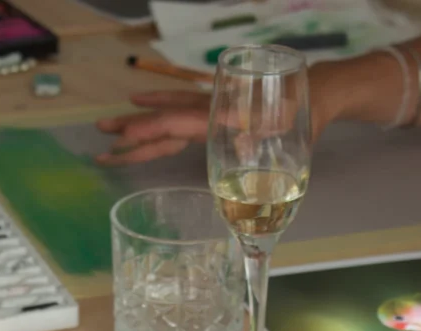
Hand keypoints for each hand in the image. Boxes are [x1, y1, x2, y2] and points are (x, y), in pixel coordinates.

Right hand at [96, 66, 332, 166]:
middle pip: (166, 119)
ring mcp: (214, 107)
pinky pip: (182, 108)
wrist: (318, 90)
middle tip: (101, 137)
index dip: (152, 132)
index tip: (126, 139)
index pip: (180, 124)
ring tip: (109, 127)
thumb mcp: (293, 131)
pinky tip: (144, 103)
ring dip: (140, 121)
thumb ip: (268, 139)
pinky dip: (161, 106)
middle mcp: (214, 109)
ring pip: (169, 113)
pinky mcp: (218, 107)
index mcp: (226, 116)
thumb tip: (244, 149)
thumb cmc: (307, 112)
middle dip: (133, 129)